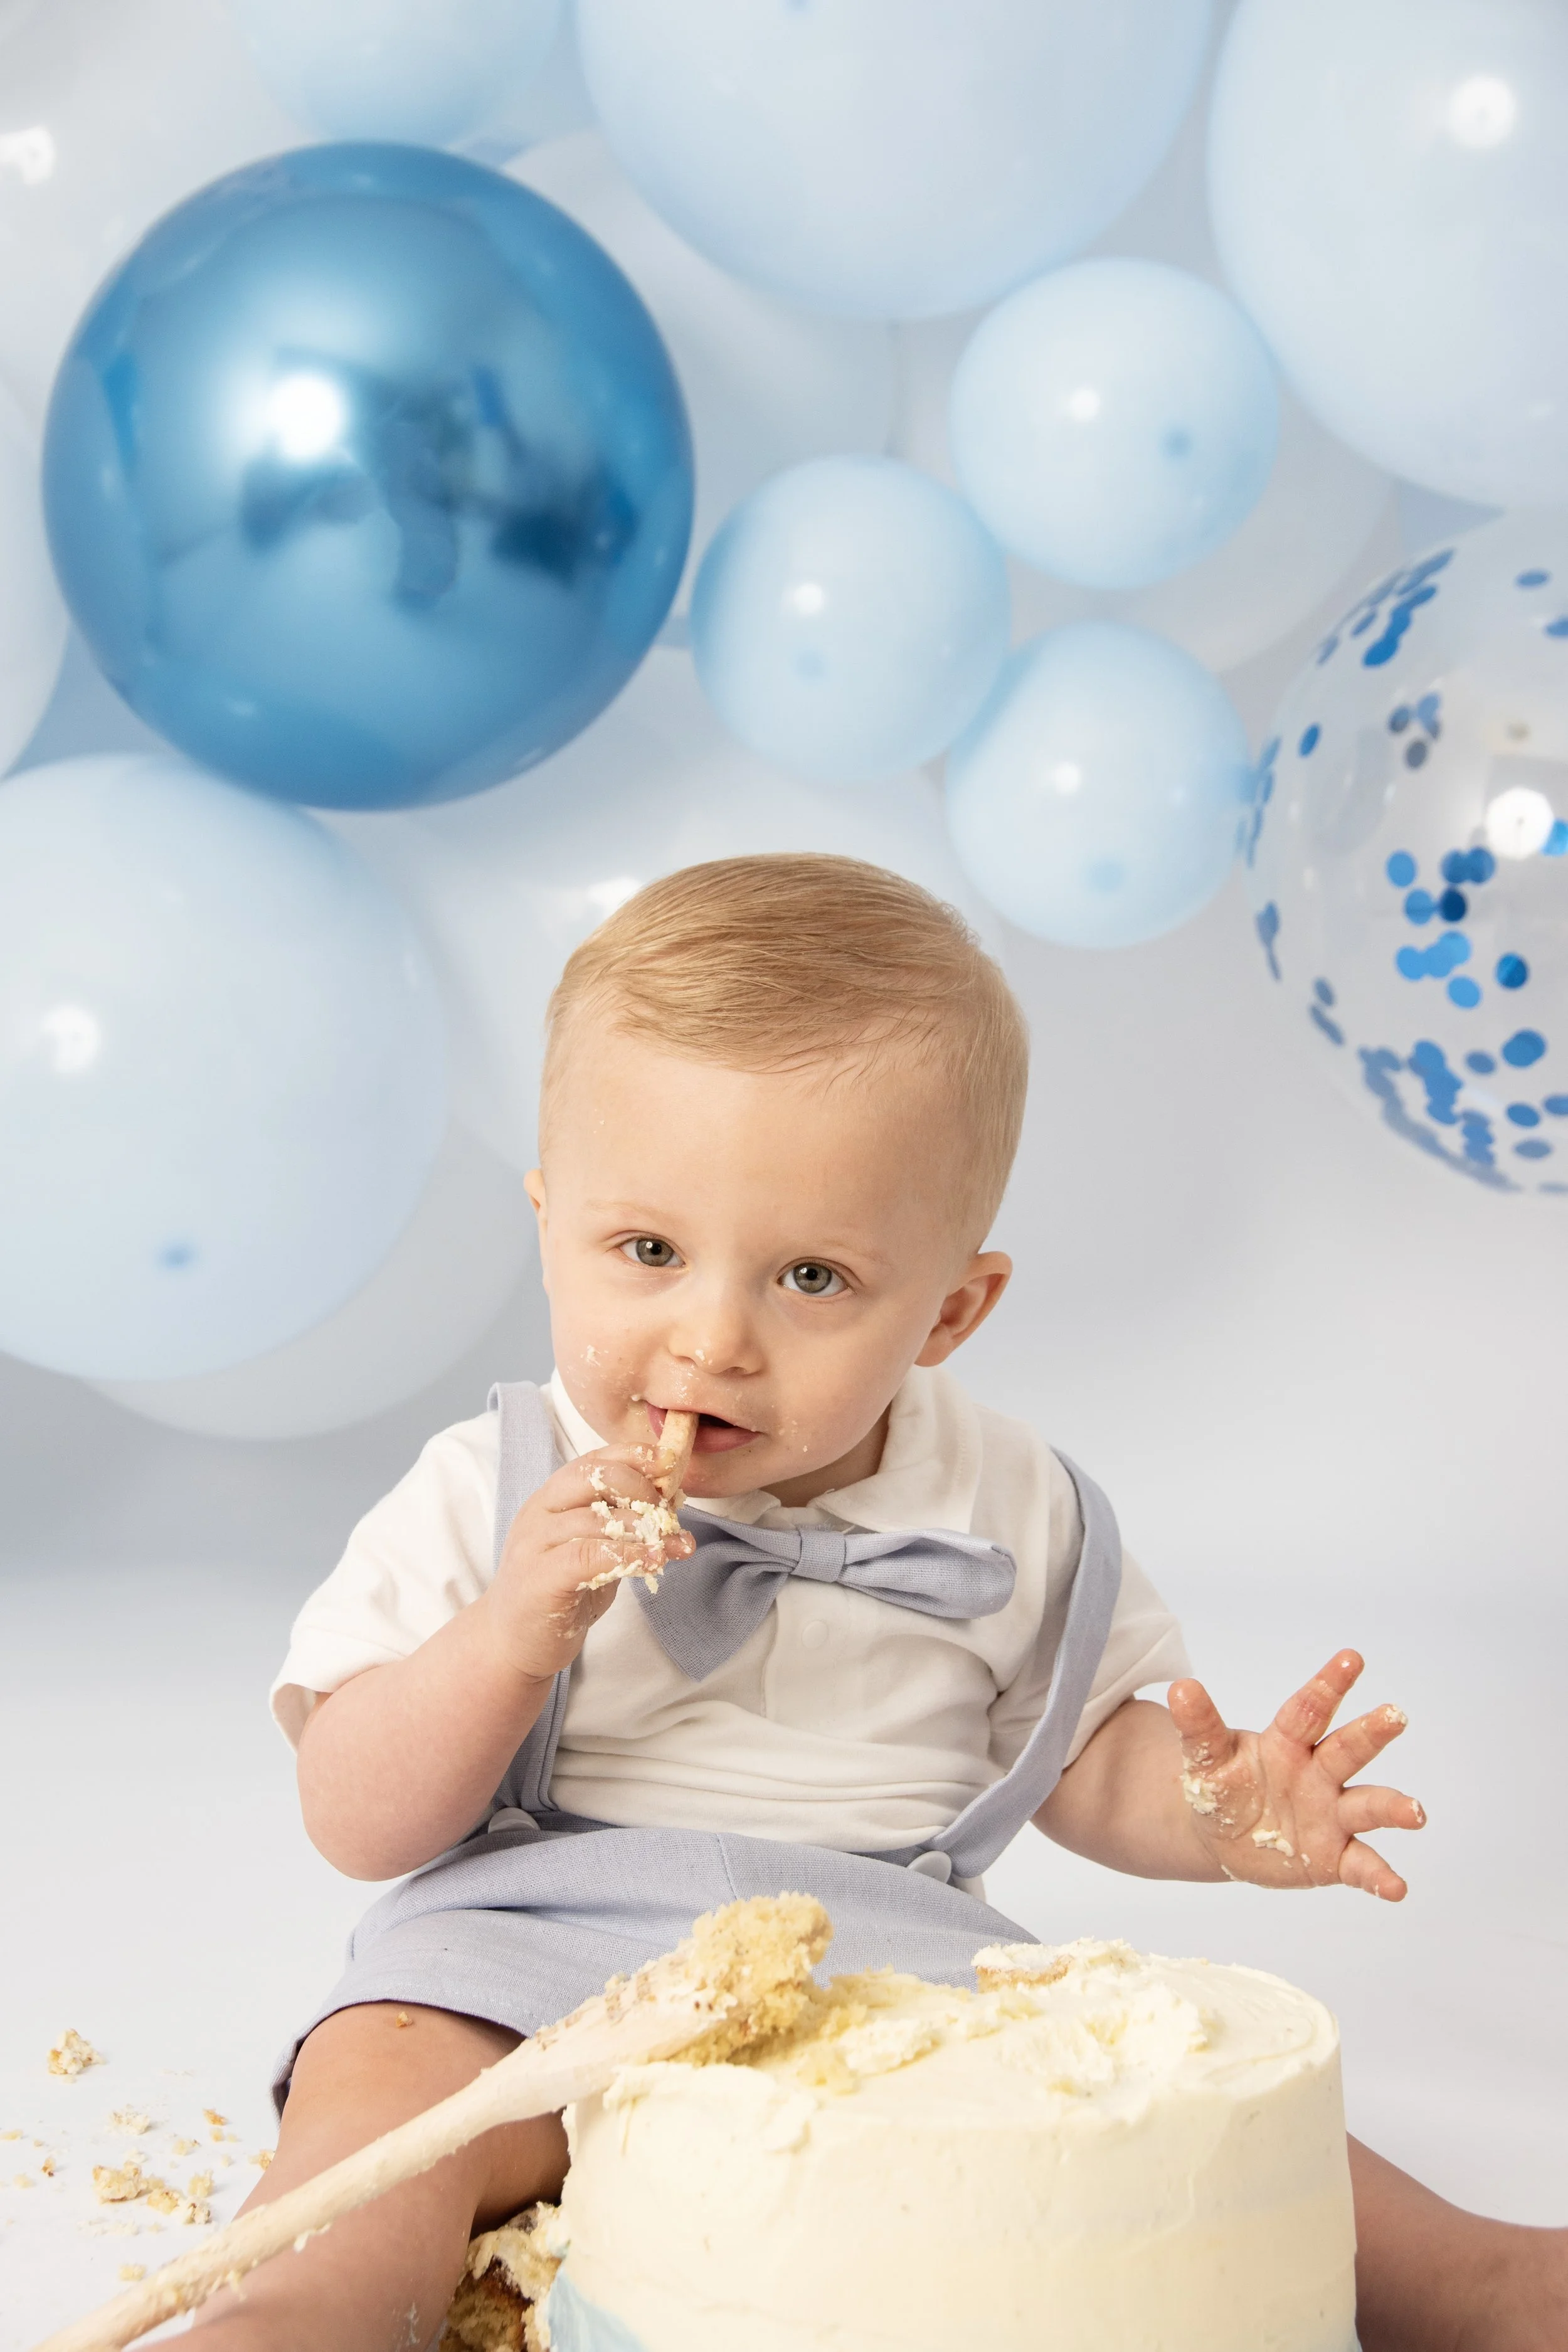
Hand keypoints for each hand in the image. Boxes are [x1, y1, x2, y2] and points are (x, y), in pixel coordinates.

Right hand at [481, 1446, 695, 1686]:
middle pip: (594, 1477)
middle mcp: (540, 1512)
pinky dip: (629, 1556)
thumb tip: (671, 1503)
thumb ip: (623, 1526)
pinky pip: (590, 1555)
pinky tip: (654, 1562)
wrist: (512, 1643)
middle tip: (668, 1516)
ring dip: (645, 1529)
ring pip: (595, 1518)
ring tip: (674, 1544)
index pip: (594, 1460)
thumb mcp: (595, 1549)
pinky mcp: (541, 1577)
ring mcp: (535, 1543)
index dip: (634, 1456)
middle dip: (642, 1490)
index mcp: (552, 1498)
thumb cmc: (558, 1594)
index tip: (670, 1465)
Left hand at [1168, 1650, 1424, 1900]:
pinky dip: (1380, 1876)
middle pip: (1346, 1749)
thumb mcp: (1206, 1758)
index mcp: (1287, 1743)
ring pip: (1367, 1806)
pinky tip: (1397, 1888)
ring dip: (1392, 1808)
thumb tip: (1181, 1688)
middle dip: (1371, 1733)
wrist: (1221, 1837)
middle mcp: (1318, 1775)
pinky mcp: (1334, 1857)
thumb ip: (1199, 1727)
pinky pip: (1361, 1865)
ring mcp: (1331, 1815)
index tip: (1352, 1658)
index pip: (1308, 1710)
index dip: (1328, 1684)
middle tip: (1395, 1715)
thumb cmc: (1223, 1785)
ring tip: (1416, 1813)